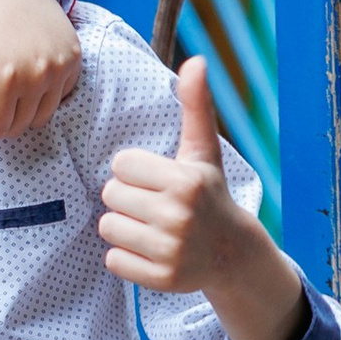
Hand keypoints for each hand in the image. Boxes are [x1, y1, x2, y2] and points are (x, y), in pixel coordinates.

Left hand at [0, 0, 81, 151]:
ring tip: (9, 75)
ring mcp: (59, 67)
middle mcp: (35, 75)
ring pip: (41, 117)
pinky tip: (29, 65)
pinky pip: (60, 96)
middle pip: (18, 127)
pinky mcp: (74, 58)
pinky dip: (45, 91)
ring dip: (23, 106)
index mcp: (0, 79)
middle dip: (1, 113)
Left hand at [99, 58, 308, 339]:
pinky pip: (112, 260)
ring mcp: (171, 250)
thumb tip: (196, 61)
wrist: (232, 253)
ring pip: (108, 227)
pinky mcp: (161, 278)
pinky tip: (151, 250)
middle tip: (154, 204)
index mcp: (185, 181)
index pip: (120, 165)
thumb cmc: (209, 193)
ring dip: (123, 226)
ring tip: (151, 226)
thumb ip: (195, 106)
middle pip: (110, 195)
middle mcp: (179, 216)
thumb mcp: (202, 150)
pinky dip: (126, 256)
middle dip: (127, 198)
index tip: (158, 179)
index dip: (135, 171)